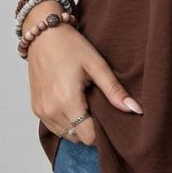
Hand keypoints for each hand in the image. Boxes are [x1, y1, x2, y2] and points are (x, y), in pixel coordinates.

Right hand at [26, 23, 142, 144]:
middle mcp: (51, 110)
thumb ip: (115, 91)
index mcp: (67, 101)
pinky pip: (54, 127)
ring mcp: (40, 111)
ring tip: (87, 104)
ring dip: (78, 126)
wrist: (43, 34)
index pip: (88, 137)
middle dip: (91, 129)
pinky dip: (66, 122)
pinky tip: (74, 104)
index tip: (110, 118)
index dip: (102, 132)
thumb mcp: (97, 65)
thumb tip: (135, 110)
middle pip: (77, 138)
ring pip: (66, 134)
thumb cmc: (70, 46)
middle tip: (100, 108)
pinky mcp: (35, 108)